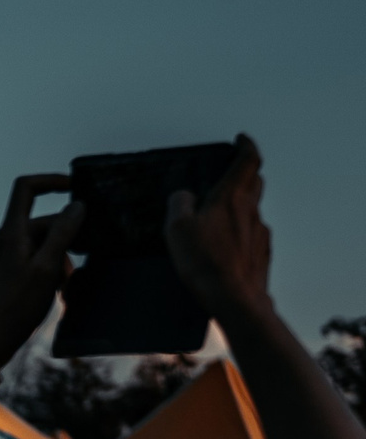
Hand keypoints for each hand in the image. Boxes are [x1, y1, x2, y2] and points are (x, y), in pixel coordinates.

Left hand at [0, 174, 87, 371]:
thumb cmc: (18, 306)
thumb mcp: (48, 267)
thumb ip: (63, 233)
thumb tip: (77, 205)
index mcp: (12, 232)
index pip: (26, 188)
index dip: (51, 181)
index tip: (75, 186)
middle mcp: (8, 237)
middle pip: (46, 221)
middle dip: (67, 238)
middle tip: (74, 266)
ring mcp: (10, 252)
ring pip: (48, 241)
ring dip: (63, 258)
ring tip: (63, 283)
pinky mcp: (15, 267)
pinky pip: (42, 256)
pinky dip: (54, 268)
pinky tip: (58, 288)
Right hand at [166, 134, 271, 321]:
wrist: (235, 298)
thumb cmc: (206, 264)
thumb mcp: (177, 229)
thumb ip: (179, 204)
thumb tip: (183, 196)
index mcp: (231, 198)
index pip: (248, 160)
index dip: (246, 146)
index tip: (241, 140)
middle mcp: (250, 210)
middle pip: (254, 181)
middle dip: (244, 173)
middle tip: (230, 173)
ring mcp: (259, 231)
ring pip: (252, 208)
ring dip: (240, 204)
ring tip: (219, 215)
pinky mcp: (261, 251)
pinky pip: (252, 233)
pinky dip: (240, 231)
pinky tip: (225, 245)